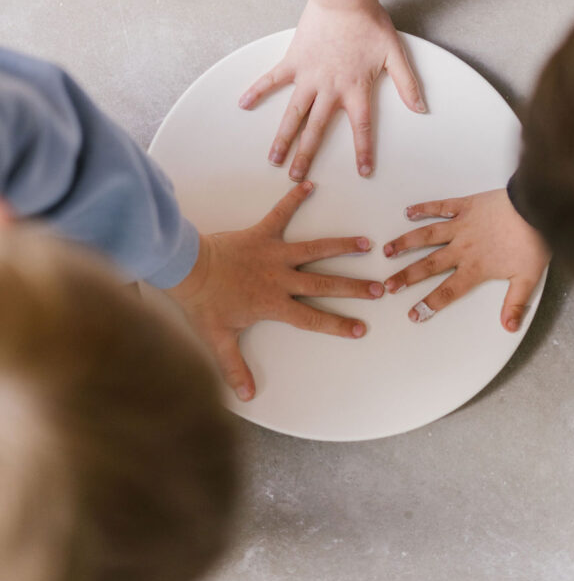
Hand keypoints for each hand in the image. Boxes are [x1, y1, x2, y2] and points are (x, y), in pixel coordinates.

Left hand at [167, 182, 383, 399]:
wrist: (187, 268)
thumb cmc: (203, 303)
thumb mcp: (218, 338)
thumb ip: (234, 367)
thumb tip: (246, 396)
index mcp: (274, 303)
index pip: (313, 318)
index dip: (338, 324)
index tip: (360, 328)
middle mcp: (280, 277)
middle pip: (325, 282)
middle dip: (354, 286)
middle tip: (379, 288)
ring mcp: (274, 253)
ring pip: (315, 249)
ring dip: (341, 246)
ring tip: (366, 243)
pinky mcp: (262, 233)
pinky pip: (281, 213)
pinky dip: (294, 199)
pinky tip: (308, 185)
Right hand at [238, 0, 425, 180]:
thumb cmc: (370, 24)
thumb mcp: (395, 55)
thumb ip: (407, 85)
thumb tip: (421, 109)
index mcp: (356, 90)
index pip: (362, 128)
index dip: (363, 151)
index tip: (362, 172)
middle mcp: (330, 89)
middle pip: (316, 130)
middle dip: (306, 156)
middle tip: (296, 178)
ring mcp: (308, 77)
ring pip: (293, 114)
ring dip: (282, 138)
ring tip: (273, 159)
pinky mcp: (293, 61)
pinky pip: (272, 79)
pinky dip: (257, 90)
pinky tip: (243, 103)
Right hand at [383, 189, 549, 331]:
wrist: (535, 207)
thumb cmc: (533, 240)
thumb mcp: (527, 277)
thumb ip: (515, 303)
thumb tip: (508, 327)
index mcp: (476, 268)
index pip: (448, 291)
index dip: (429, 304)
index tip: (414, 313)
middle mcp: (462, 248)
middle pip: (428, 265)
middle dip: (406, 276)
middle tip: (388, 284)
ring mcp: (461, 225)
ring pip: (426, 236)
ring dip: (406, 243)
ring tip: (387, 250)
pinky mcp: (465, 206)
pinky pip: (440, 207)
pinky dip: (423, 208)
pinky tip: (409, 211)